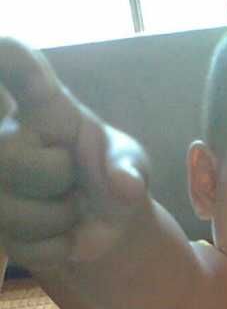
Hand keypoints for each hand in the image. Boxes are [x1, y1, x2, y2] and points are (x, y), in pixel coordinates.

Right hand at [0, 38, 148, 268]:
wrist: (108, 228)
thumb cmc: (114, 176)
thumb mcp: (131, 164)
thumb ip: (129, 167)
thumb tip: (124, 184)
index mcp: (43, 105)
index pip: (12, 61)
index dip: (13, 64)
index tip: (33, 75)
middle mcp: (7, 136)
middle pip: (9, 158)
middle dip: (53, 176)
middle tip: (74, 180)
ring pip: (13, 209)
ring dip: (59, 218)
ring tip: (70, 207)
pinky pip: (25, 244)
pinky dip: (56, 247)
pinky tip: (62, 234)